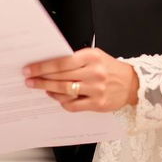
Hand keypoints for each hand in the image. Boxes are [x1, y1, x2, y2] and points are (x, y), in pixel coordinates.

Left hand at [23, 48, 138, 111]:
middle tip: (29, 79)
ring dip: (48, 89)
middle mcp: (94, 72)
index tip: (30, 68)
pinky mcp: (97, 104)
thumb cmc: (110, 68)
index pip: (62, 62)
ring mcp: (96, 89)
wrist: (132, 83)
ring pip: (65, 90)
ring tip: (39, 87)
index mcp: (92, 57)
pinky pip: (73, 105)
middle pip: (61, 76)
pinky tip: (55, 96)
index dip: (43, 66)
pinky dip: (61, 101)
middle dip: (41, 78)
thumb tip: (50, 65)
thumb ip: (76, 59)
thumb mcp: (95, 56)